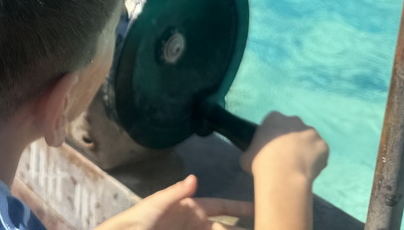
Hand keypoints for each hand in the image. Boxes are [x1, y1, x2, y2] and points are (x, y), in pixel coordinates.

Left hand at [93, 175, 252, 229]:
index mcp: (190, 208)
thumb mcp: (155, 205)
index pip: (220, 207)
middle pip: (225, 228)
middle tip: (265, 228)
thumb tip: (196, 178)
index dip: (239, 208)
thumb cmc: (138, 220)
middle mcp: (195, 223)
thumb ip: (175, 193)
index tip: (259, 207)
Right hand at [240, 112, 328, 183]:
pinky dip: (317, 160)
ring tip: (300, 166)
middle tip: (288, 157)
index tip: (274, 149)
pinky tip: (309, 171)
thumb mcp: (247, 155)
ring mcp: (311, 132)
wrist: (283, 175)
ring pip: (309, 140)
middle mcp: (294, 120)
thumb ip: (253, 151)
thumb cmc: (261, 162)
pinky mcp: (323, 145)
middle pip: (295, 128)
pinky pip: (321, 153)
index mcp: (274, 117)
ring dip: (306, 149)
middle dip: (293, 140)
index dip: (276, 135)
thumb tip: (254, 156)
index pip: (276, 123)